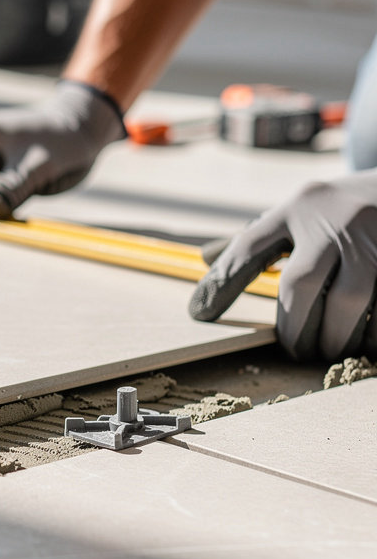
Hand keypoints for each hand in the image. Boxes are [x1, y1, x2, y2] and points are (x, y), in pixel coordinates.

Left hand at [189, 171, 376, 360]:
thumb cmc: (346, 207)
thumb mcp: (304, 208)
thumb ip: (260, 235)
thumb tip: (203, 256)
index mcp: (299, 207)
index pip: (248, 247)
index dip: (221, 283)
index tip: (199, 314)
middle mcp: (335, 218)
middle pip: (301, 284)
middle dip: (294, 327)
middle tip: (295, 352)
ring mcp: (376, 237)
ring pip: (348, 301)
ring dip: (336, 336)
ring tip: (330, 351)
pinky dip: (372, 333)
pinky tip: (365, 342)